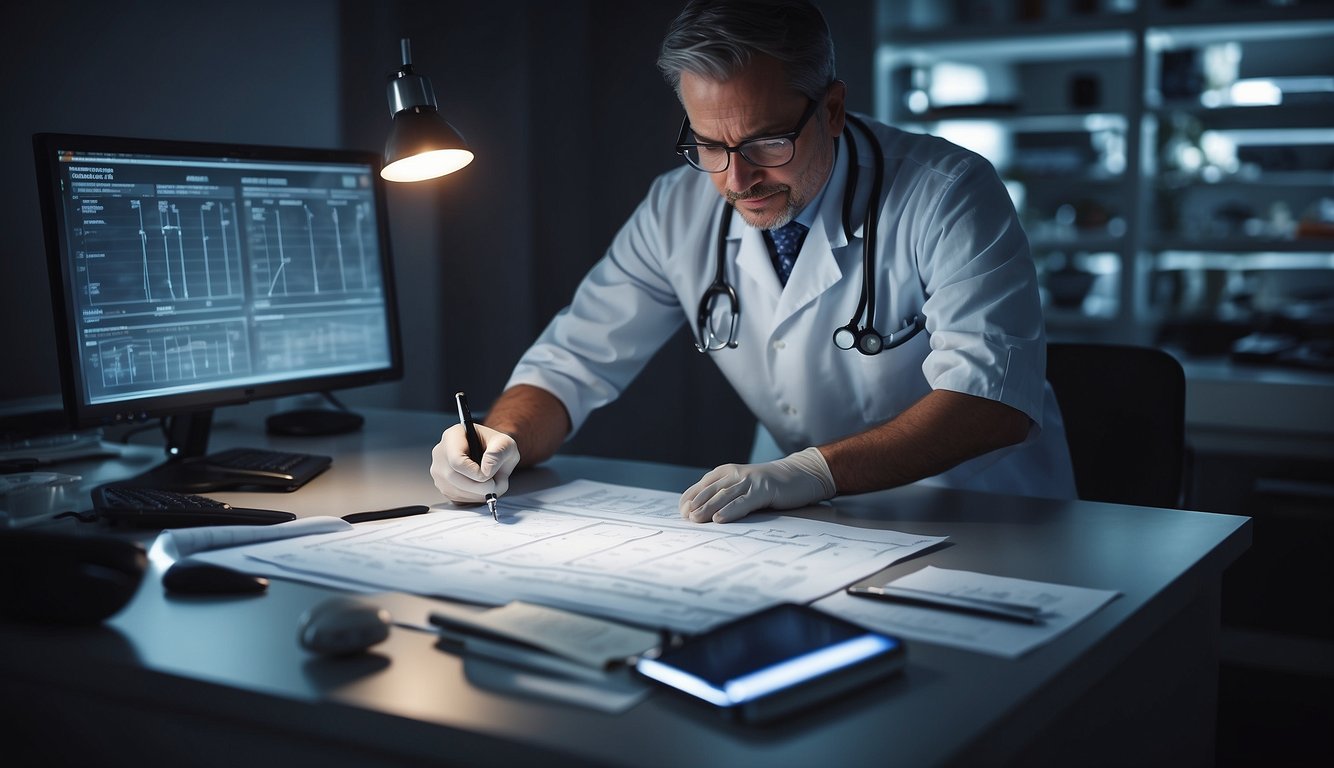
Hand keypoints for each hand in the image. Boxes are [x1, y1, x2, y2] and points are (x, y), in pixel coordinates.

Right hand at [430, 423, 520, 504]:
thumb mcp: (505, 444)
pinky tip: (482, 489)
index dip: (474, 473)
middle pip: (453, 477)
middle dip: (478, 487)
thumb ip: (499, 453)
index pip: (456, 460)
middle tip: (496, 485)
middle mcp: (440, 453)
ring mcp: (439, 471)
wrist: (493, 456)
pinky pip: (456, 498)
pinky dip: (473, 499)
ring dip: (478, 494)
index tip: (490, 475)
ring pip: (454, 490)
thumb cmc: (497, 448)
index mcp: (453, 436)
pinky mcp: (443, 486)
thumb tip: (486, 471)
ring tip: (493, 485)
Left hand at [679, 447, 835, 523]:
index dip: (690, 498)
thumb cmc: (767, 487)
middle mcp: (735, 473)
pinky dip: (730, 510)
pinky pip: (744, 501)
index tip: (681, 512)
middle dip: (696, 504)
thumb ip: (724, 496)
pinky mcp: (764, 489)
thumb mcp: (742, 488)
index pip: (702, 485)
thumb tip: (701, 515)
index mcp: (725, 472)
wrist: (799, 475)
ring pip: (724, 495)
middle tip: (685, 518)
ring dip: (708, 507)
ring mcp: (749, 480)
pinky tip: (720, 518)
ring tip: (696, 519)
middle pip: (710, 490)